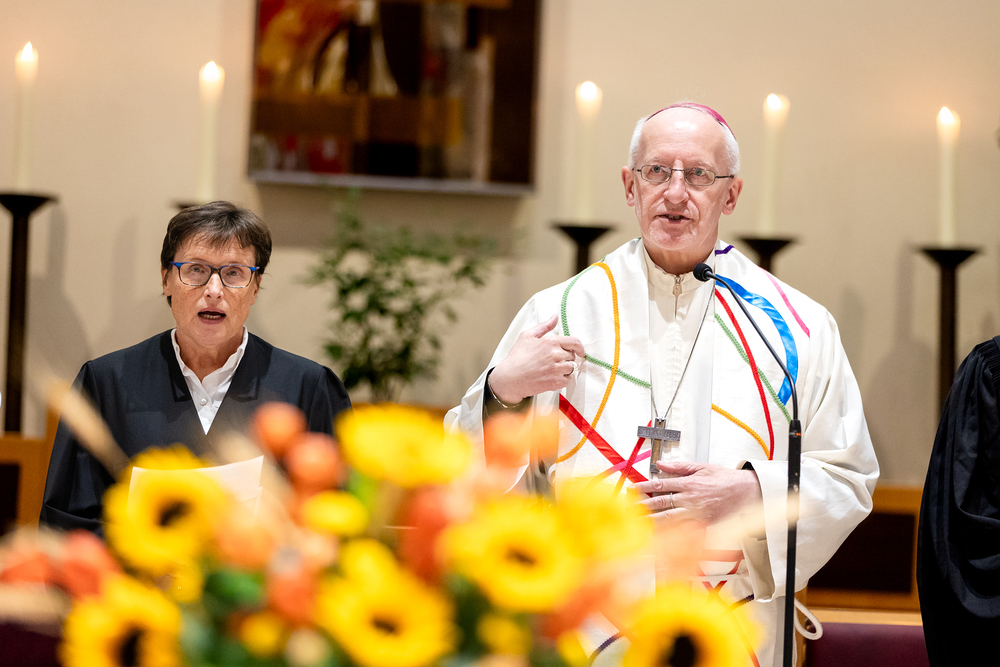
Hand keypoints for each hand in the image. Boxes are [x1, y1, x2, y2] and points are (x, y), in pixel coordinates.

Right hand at [489, 315, 585, 403]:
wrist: (510, 378)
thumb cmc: (517, 356)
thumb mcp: (527, 335)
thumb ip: (544, 326)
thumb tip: (555, 317)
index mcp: (551, 342)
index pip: (575, 342)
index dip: (580, 347)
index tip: (581, 352)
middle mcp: (556, 355)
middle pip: (573, 356)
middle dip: (566, 358)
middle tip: (554, 360)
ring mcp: (557, 369)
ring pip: (571, 368)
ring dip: (565, 369)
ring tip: (551, 369)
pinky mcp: (556, 382)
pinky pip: (568, 380)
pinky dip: (562, 379)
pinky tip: (551, 377)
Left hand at [633, 461, 762, 524]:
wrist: (745, 491)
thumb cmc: (724, 478)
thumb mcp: (701, 467)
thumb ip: (679, 466)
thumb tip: (660, 464)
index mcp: (688, 483)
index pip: (660, 484)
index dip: (643, 487)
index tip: (631, 489)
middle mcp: (690, 498)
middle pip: (660, 502)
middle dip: (642, 506)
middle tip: (627, 509)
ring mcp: (696, 512)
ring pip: (669, 518)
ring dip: (651, 521)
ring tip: (637, 523)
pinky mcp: (703, 523)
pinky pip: (683, 529)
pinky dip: (670, 532)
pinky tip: (658, 535)